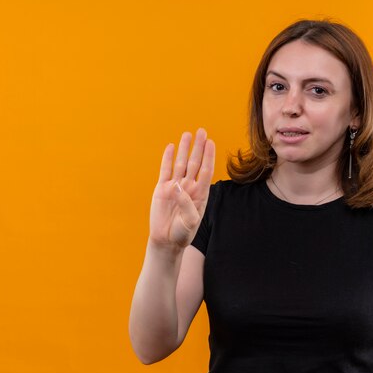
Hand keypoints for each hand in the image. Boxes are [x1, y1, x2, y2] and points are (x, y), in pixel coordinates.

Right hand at [148, 128, 215, 248]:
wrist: (166, 241)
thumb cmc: (182, 233)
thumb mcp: (190, 222)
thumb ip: (186, 205)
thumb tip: (177, 186)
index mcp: (200, 194)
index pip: (205, 171)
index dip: (208, 156)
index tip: (211, 143)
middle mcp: (189, 187)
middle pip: (195, 162)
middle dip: (198, 147)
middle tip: (202, 132)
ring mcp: (175, 187)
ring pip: (181, 163)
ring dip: (184, 149)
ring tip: (188, 134)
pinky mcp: (162, 189)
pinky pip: (165, 170)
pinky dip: (168, 158)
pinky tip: (171, 147)